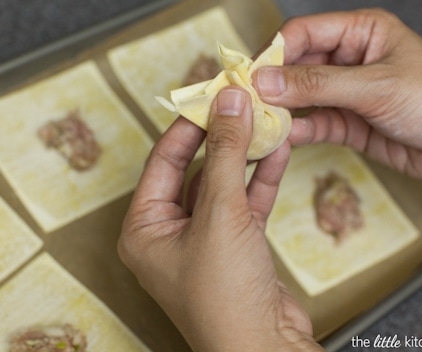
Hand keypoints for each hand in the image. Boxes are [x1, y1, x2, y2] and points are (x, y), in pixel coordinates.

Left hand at [118, 87, 322, 350]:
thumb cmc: (225, 296)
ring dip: (245, 155)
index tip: (211, 94)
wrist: (265, 349)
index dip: (188, 125)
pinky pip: (245, 203)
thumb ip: (225, 155)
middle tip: (239, 102)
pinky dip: (261, 178)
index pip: (163, 161)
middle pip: (193, 169)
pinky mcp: (235, 247)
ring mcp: (203, 240)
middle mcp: (168, 233)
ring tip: (264, 120)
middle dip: (220, 137)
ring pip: (223, 185)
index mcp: (144, 228)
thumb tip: (228, 103)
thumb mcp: (221, 214)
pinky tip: (277, 151)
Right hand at [254, 9, 421, 183]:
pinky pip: (315, 124)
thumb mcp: (375, 87)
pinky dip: (298, 132)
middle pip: (296, 66)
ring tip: (258, 123)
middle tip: (246, 103)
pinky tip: (282, 139)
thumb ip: (317, 84)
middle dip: (272, 85)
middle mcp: (349, 60)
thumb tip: (265, 81)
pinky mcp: (349, 123)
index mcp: (359, 32)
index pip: (302, 33)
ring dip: (281, 110)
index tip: (248, 76)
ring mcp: (347, 93)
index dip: (273, 53)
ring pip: (301, 98)